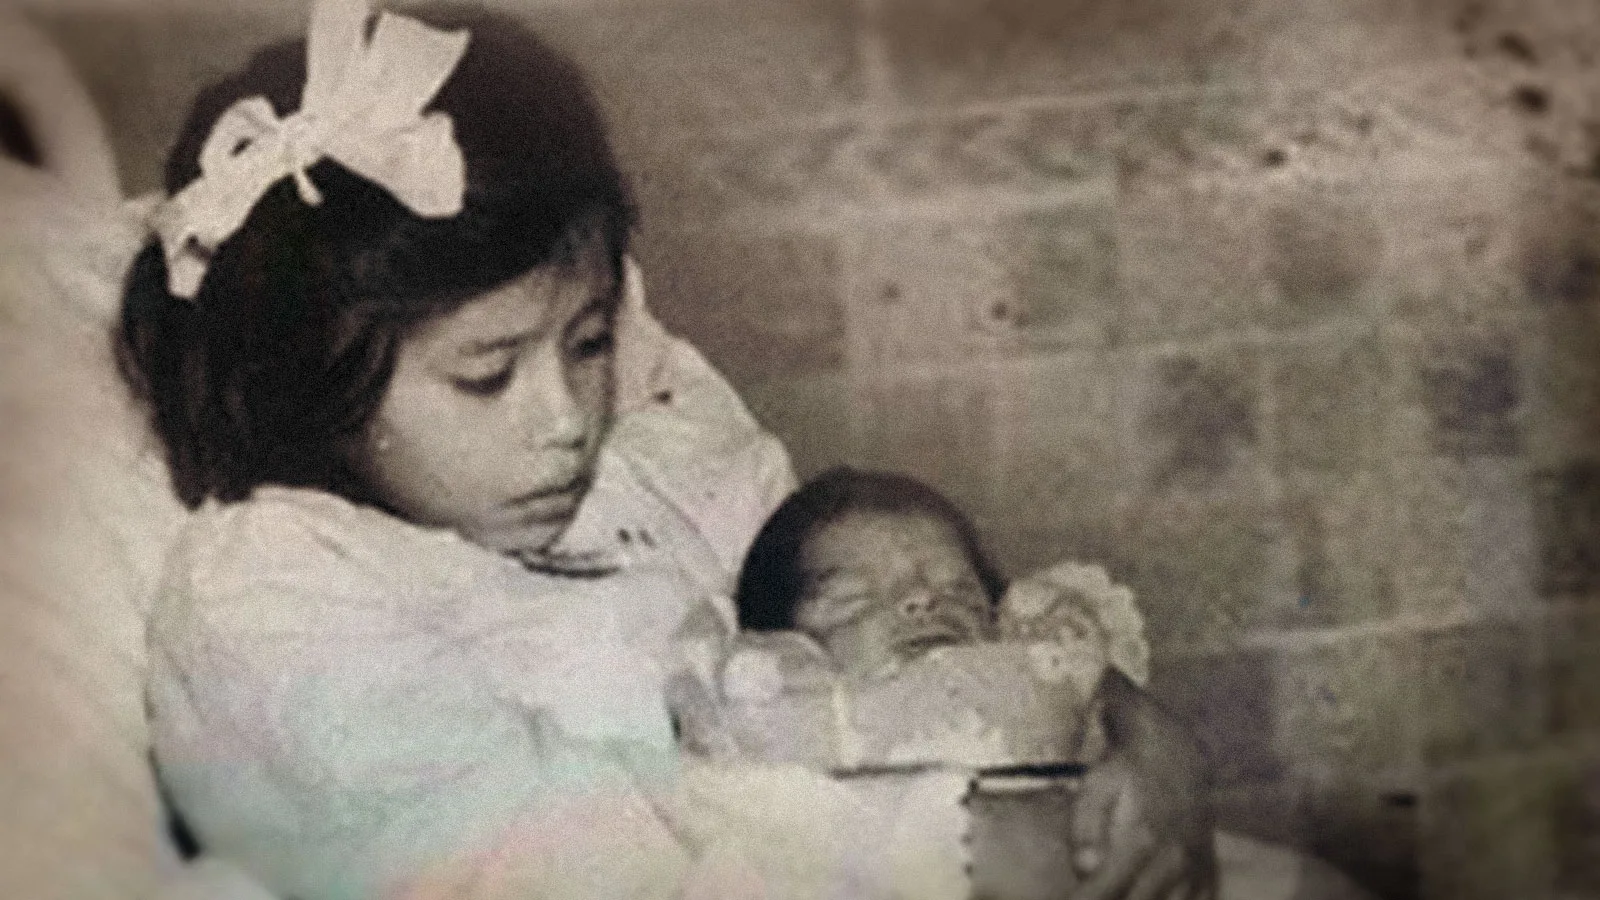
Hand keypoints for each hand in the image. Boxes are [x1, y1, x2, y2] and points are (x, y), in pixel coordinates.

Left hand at [1070, 668, 1216, 899]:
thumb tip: (1084, 869)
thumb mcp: (1095, 788)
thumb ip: (1084, 829)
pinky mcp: (1208, 874)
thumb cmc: (1125, 773)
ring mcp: (1194, 870)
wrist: (1174, 755)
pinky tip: (1152, 895)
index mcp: (1141, 841)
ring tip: (1119, 893)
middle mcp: (1173, 861)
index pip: (1105, 892)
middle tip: (1091, 895)